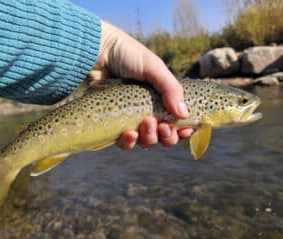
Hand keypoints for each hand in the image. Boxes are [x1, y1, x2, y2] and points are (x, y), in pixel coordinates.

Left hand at [87, 21, 193, 148]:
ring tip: (146, 123)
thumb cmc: (127, 55)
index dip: (183, 130)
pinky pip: (124, 143)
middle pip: (163, 136)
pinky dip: (129, 142)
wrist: (97, 52)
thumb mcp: (154, 67)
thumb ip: (170, 89)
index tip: (185, 131)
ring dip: (150, 138)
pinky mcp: (113, 125)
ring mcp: (130, 119)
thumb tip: (184, 115)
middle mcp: (148, 111)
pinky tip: (130, 133)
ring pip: (145, 142)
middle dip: (167, 136)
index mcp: (161, 98)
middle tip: (163, 126)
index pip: (177, 121)